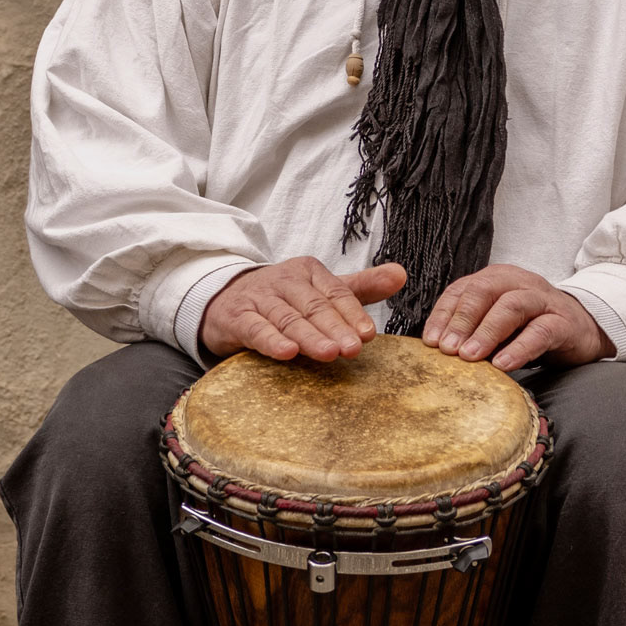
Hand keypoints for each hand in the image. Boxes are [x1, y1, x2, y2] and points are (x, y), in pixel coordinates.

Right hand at [200, 257, 405, 362]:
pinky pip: (255, 329)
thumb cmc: (281, 300)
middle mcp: (283, 280)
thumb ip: (359, 287)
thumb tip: (402, 274)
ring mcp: (258, 298)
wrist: (224, 301)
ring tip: (328, 353)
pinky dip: (271, 340)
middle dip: (335, 328)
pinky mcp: (236, 317)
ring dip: (309, 336)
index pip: (335, 293)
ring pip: (288, 319)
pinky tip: (287, 353)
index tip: (368, 335)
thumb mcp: (320, 291)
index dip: (352, 314)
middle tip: (353, 349)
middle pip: (313, 306)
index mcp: (308, 271)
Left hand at [422, 264, 614, 371]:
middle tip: (447, 349)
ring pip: (511, 306)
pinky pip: (541, 331)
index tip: (430, 341)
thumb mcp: (495, 324)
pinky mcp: (564, 322)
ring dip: (486, 332)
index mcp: (496, 279)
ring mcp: (543, 300)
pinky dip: (519, 348)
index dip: (443, 315)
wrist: (582, 331)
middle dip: (461, 320)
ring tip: (469, 357)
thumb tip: (436, 350)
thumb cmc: (529, 327)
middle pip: (484, 292)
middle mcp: (518, 283)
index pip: (462, 290)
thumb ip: (470, 330)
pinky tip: (503, 364)